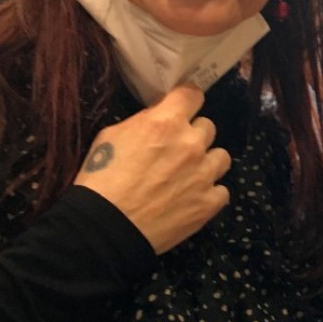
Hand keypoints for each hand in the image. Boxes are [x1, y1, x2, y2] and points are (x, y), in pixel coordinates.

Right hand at [74, 85, 231, 253]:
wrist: (105, 227)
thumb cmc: (101, 179)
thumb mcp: (111, 136)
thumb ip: (142, 121)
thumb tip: (159, 116)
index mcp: (166, 123)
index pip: (193, 94)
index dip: (187, 100)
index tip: (182, 109)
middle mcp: (192, 144)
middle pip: (208, 126)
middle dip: (193, 135)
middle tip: (176, 151)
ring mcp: (204, 174)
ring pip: (221, 156)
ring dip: (207, 162)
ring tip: (188, 176)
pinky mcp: (210, 202)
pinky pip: (221, 190)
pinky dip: (208, 193)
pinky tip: (191, 199)